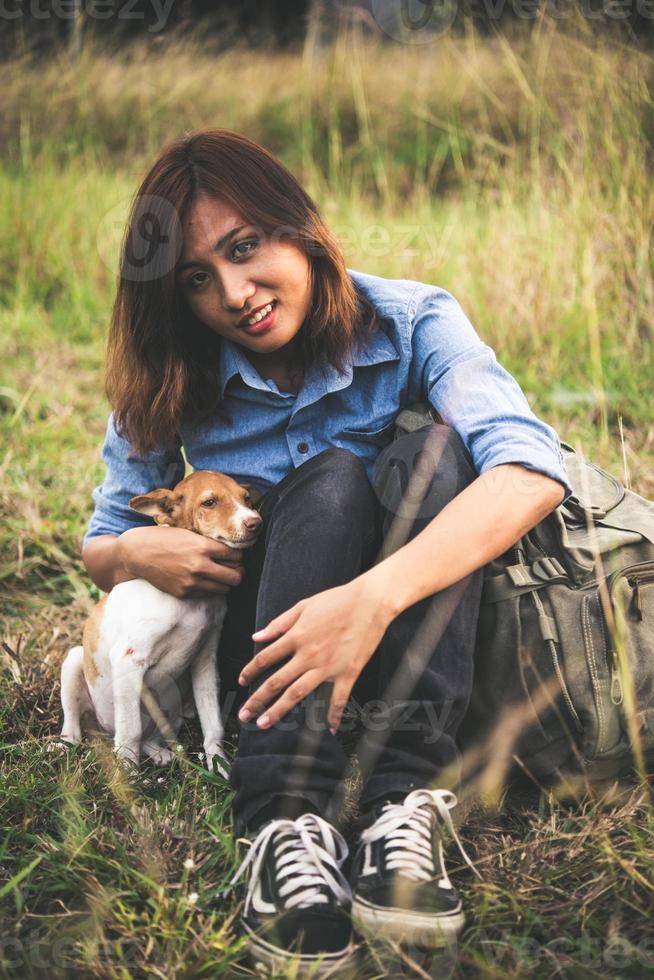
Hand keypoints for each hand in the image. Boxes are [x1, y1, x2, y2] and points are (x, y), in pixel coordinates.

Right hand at [116, 525, 243, 597]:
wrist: (137, 553)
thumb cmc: (164, 539)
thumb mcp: (189, 534)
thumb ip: (210, 543)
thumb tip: (232, 552)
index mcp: (203, 547)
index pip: (237, 556)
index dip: (239, 555)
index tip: (235, 555)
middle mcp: (200, 566)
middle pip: (236, 576)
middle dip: (239, 571)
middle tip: (235, 568)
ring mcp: (192, 582)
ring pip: (225, 588)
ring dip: (226, 582)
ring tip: (220, 574)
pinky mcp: (184, 593)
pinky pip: (208, 594)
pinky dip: (211, 587)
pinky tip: (205, 579)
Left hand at [237, 578, 393, 731]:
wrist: (370, 602)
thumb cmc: (337, 600)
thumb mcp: (304, 606)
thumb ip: (279, 623)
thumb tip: (256, 637)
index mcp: (296, 636)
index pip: (265, 658)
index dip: (250, 671)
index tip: (242, 681)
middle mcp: (308, 655)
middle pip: (276, 681)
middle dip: (257, 700)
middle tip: (244, 715)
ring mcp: (327, 667)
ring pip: (298, 693)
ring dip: (279, 710)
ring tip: (265, 724)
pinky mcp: (347, 673)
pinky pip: (338, 699)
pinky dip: (333, 715)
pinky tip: (329, 729)